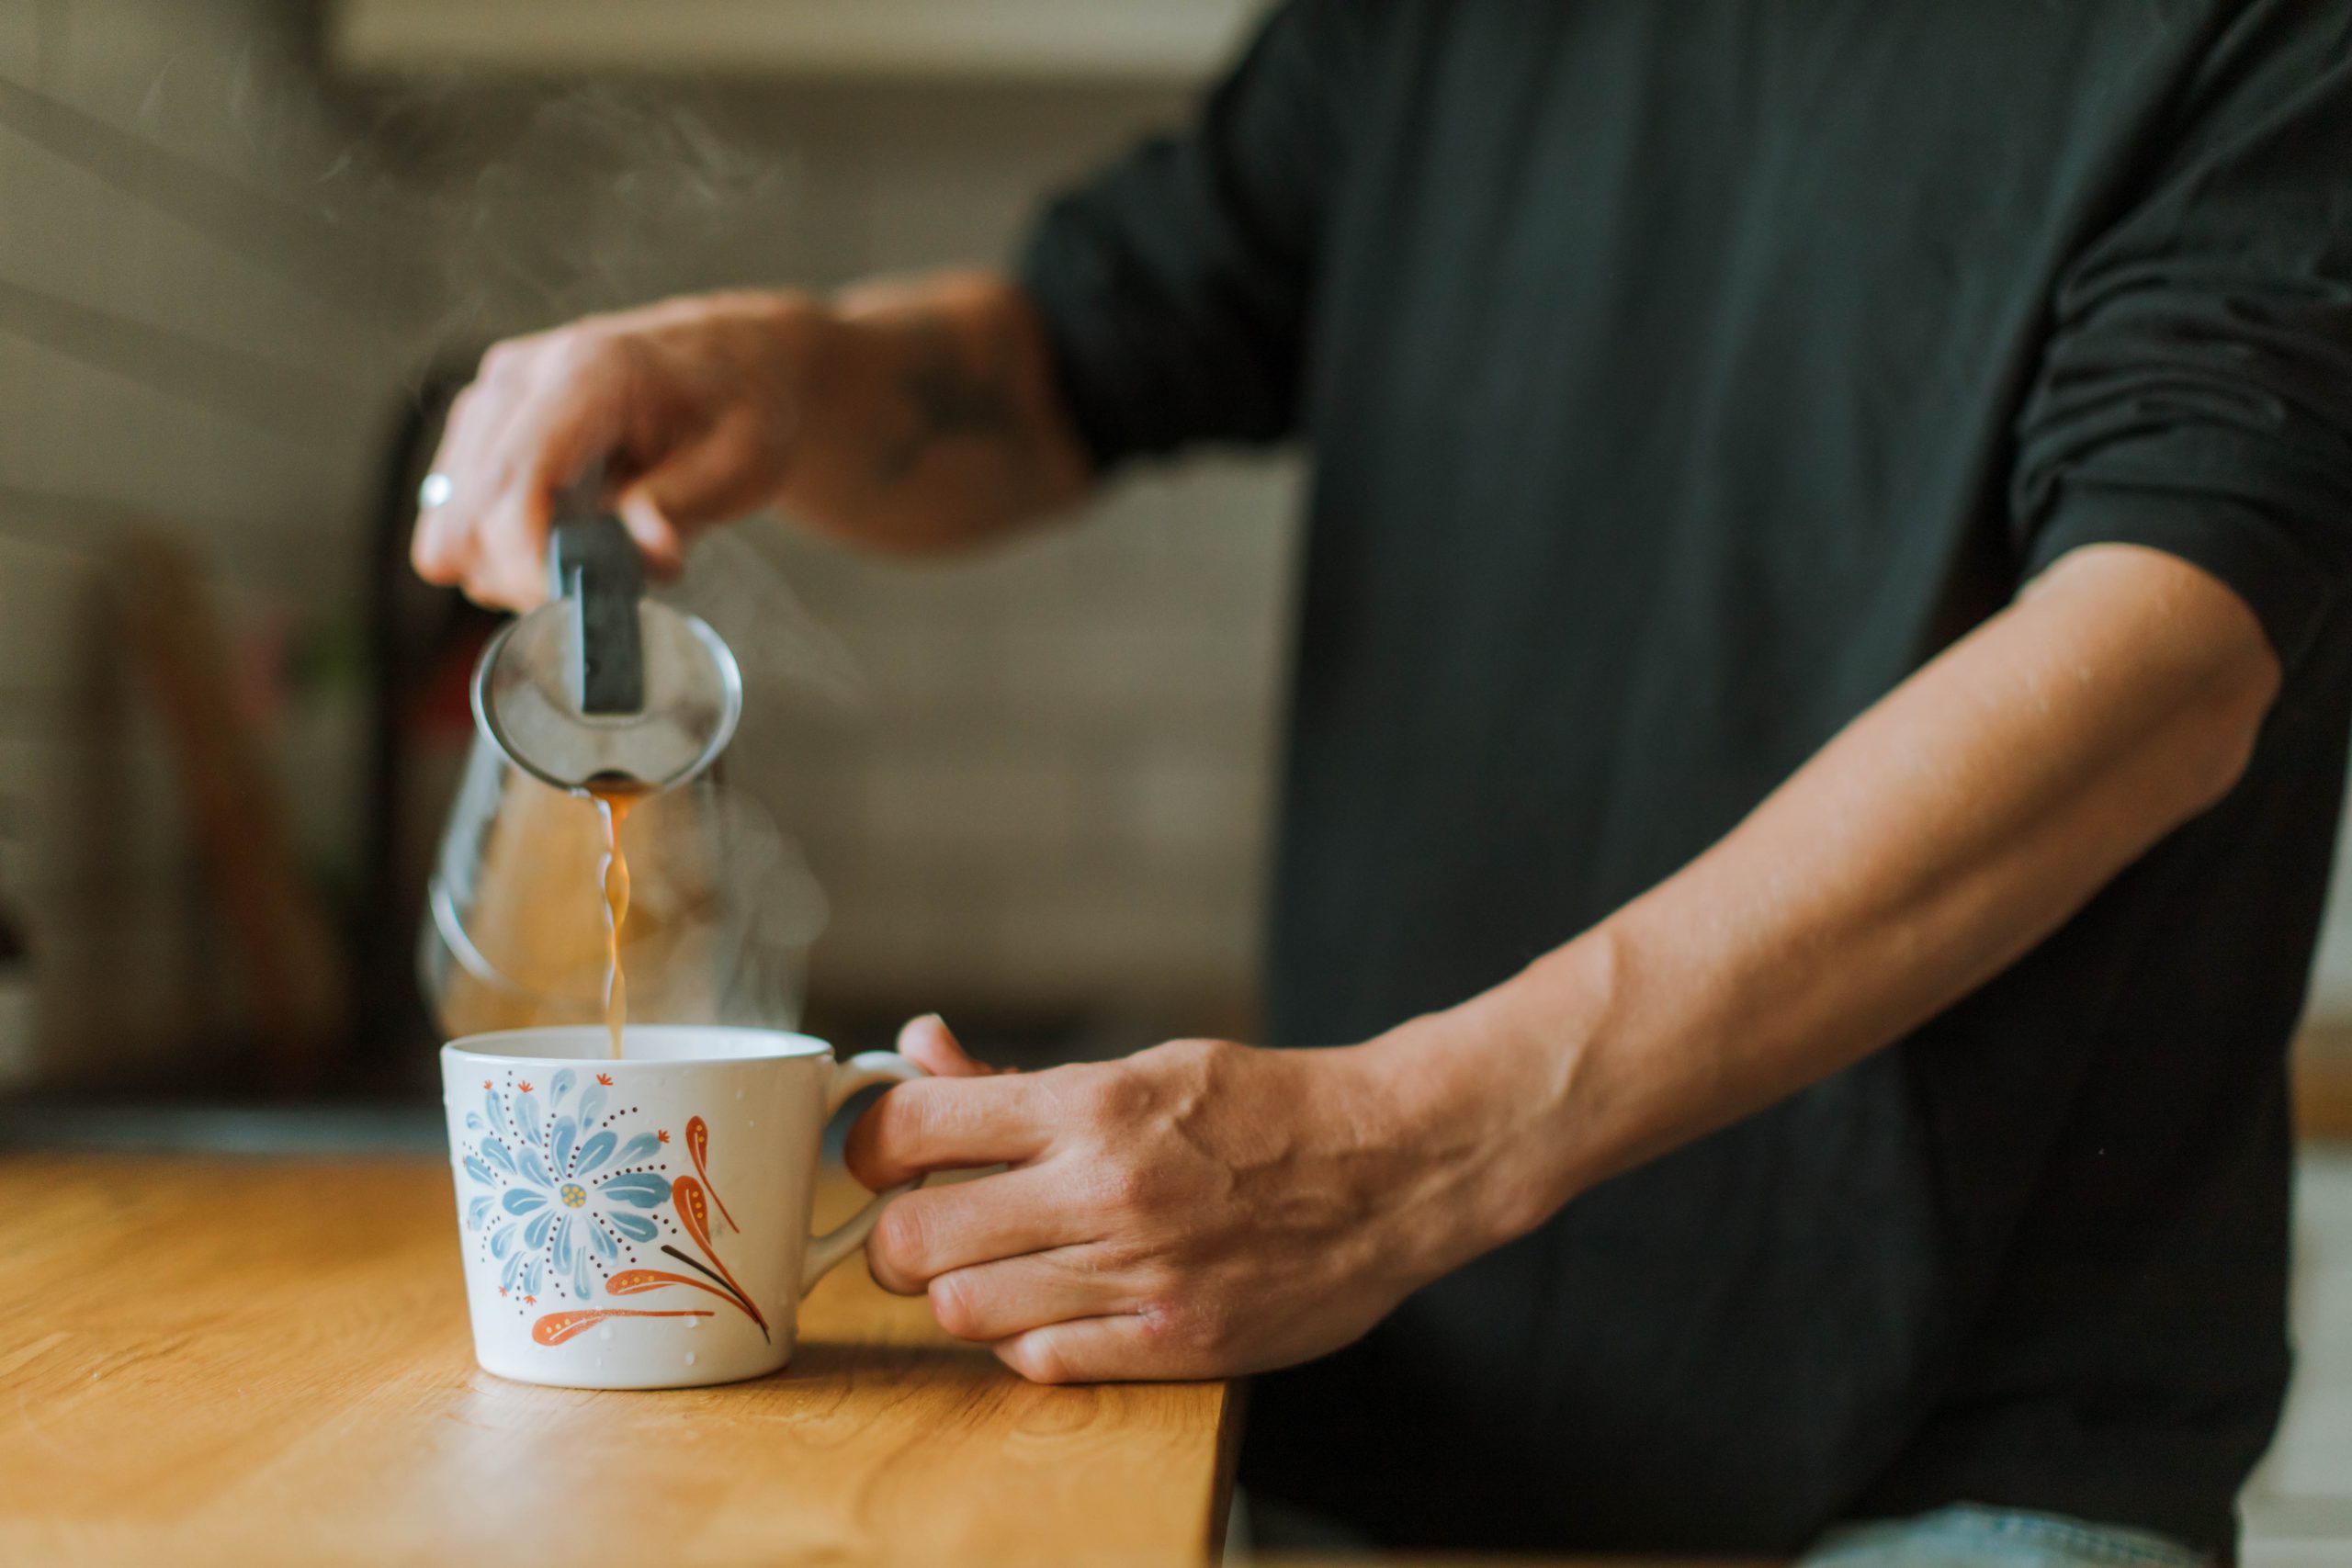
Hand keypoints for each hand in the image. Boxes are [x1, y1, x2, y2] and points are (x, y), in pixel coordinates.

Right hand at [411, 290, 832, 608]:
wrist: (734, 360)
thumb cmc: (742, 406)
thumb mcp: (741, 461)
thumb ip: (682, 506)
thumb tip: (644, 553)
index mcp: (589, 373)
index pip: (518, 480)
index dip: (525, 560)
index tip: (567, 605)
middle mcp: (522, 374)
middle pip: (468, 508)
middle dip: (518, 575)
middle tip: (591, 596)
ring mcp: (493, 395)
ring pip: (450, 516)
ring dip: (505, 565)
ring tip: (589, 559)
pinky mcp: (483, 421)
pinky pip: (456, 508)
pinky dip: (498, 545)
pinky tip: (562, 539)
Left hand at [846, 1015, 1536, 1383]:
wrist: (1395, 1165)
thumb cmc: (1267, 1109)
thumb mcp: (1146, 1066)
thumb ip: (1021, 1082)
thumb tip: (920, 1051)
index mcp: (1093, 1105)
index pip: (911, 1128)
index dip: (869, 1147)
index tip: (879, 1158)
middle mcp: (1104, 1191)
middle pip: (913, 1238)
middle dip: (897, 1235)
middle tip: (923, 1225)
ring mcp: (1138, 1275)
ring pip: (962, 1310)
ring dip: (958, 1291)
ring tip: (994, 1267)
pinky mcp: (1174, 1344)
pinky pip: (1039, 1362)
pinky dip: (1023, 1339)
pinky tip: (1050, 1307)